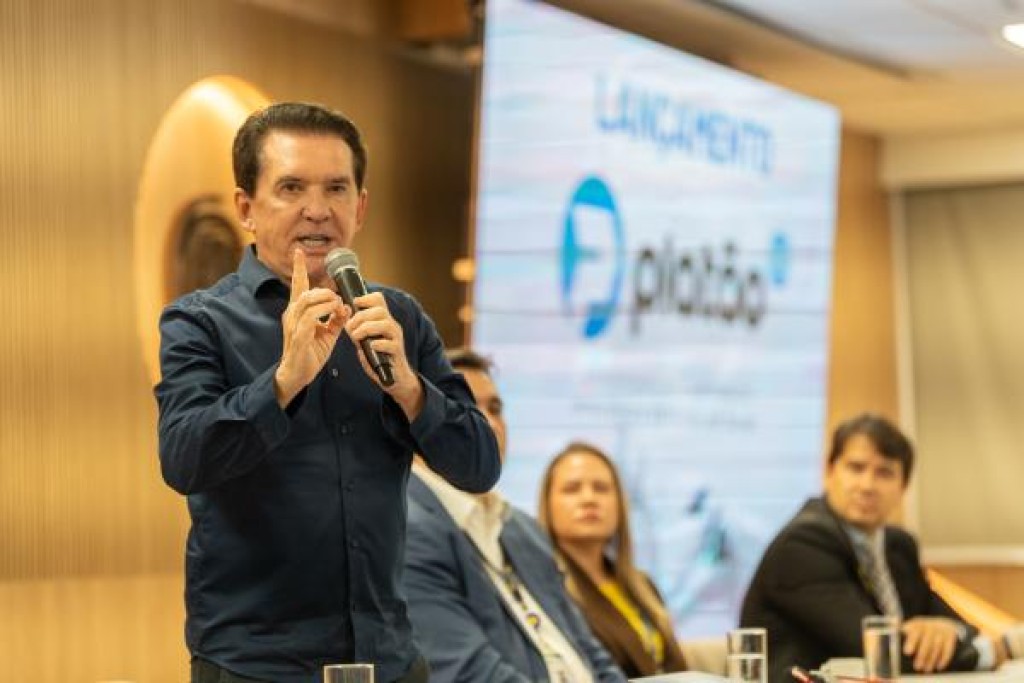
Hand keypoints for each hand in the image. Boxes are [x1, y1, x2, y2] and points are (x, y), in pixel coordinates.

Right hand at [274, 249, 346, 406]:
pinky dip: (324, 313)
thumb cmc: (309, 353)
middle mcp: (292, 315)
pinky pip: (310, 318)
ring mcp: (293, 326)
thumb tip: (347, 306)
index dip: (299, 269)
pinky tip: (333, 314)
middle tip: (337, 300)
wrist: (297, 376)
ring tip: (336, 307)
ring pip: (307, 301)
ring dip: (326, 300)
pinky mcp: (298, 337)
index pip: (298, 286)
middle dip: (324, 291)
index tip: (299, 252)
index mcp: (298, 312)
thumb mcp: (327, 334)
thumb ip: (336, 319)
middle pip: (306, 292)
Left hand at [344, 291, 423, 418]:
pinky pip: (390, 343)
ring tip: (356, 337)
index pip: (379, 300)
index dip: (366, 298)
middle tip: (350, 328)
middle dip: (361, 317)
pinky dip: (378, 343)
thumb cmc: (379, 359)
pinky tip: (370, 347)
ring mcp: (396, 338)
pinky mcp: (398, 351)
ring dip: (367, 328)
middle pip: (380, 310)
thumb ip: (357, 331)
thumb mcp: (365, 342)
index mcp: (383, 320)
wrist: (395, 379)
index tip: (354, 304)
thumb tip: (345, 321)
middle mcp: (392, 326)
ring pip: (385, 324)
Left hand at [902, 617, 959, 672]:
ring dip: (931, 659)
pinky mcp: (951, 637)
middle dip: (922, 655)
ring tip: (926, 670)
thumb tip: (887, 636)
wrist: (944, 623)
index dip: (911, 641)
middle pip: (927, 641)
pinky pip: (948, 649)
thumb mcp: (911, 627)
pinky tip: (939, 667)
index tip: (907, 652)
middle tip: (917, 667)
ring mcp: (941, 631)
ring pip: (937, 647)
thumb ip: (900, 631)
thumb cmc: (921, 629)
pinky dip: (944, 659)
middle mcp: (930, 626)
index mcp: (918, 623)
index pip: (915, 631)